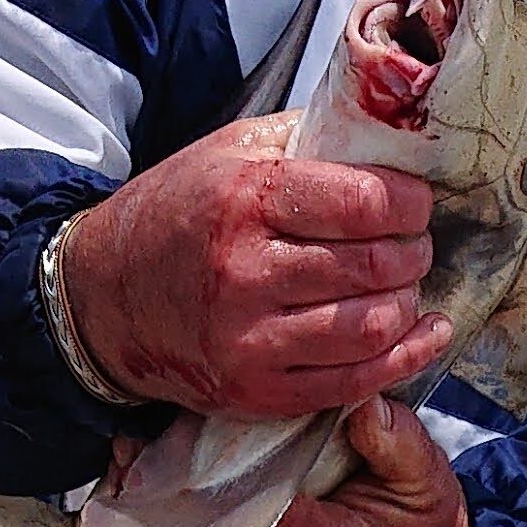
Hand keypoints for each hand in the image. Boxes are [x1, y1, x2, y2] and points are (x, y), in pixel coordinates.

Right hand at [58, 119, 448, 419]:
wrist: (104, 297)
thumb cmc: (176, 214)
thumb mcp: (229, 151)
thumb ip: (307, 140)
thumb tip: (388, 136)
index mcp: (245, 198)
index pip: (364, 202)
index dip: (409, 204)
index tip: (415, 203)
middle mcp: (245, 271)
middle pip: (375, 266)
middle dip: (414, 252)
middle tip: (413, 244)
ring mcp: (250, 339)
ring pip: (373, 327)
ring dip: (408, 303)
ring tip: (402, 284)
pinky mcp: (257, 390)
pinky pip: (354, 382)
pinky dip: (404, 358)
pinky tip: (423, 334)